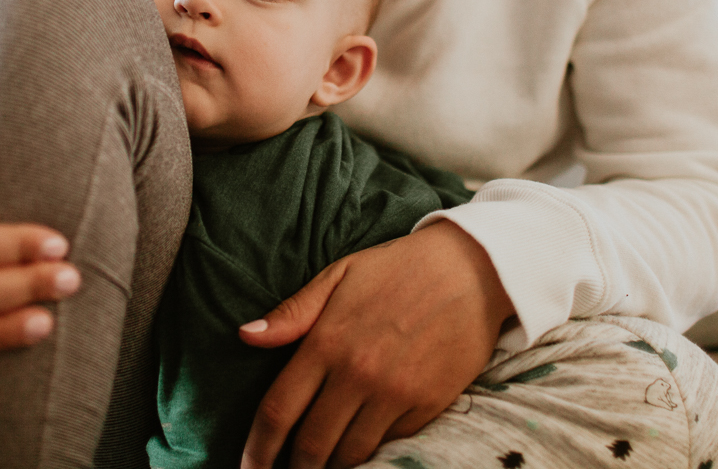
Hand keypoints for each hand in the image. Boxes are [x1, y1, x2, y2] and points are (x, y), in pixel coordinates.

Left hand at [238, 221, 513, 468]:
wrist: (472, 268)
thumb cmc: (397, 269)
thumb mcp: (339, 276)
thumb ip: (292, 312)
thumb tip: (245, 335)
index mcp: (327, 341)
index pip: (279, 410)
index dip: (257, 449)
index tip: (248, 467)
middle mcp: (358, 373)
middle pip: (312, 445)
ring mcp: (395, 392)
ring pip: (351, 454)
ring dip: (332, 467)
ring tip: (322, 465)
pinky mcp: (428, 404)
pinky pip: (391, 444)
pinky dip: (372, 450)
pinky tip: (363, 446)